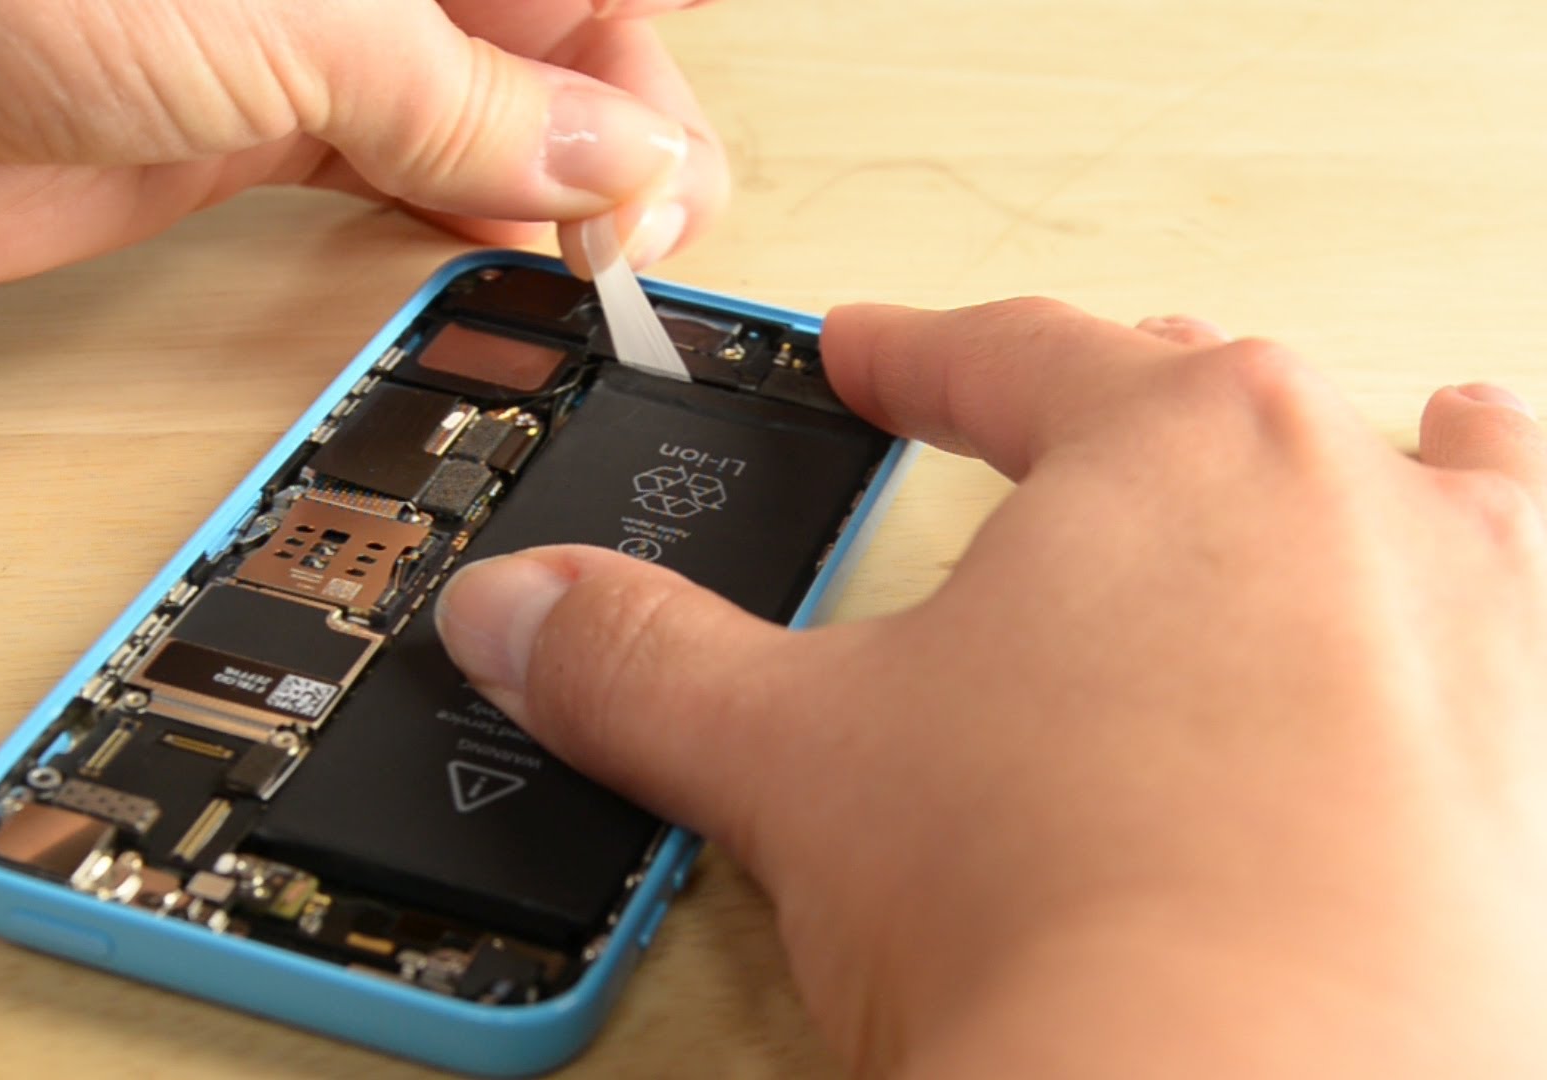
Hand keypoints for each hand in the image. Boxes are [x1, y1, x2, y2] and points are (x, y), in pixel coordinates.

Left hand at [0, 0, 722, 286]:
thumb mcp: (287, 30)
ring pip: (476, 115)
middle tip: (650, 224)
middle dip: (614, 125)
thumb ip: (461, 100)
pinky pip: (398, 178)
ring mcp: (296, 47)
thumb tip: (601, 157)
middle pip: (539, 37)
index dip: (639, 49)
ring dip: (547, 188)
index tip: (675, 144)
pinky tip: (509, 258)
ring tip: (602, 259)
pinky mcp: (243, 136)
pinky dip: (461, 224)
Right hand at [434, 300, 1546, 1076]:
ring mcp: (1461, 628)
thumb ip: (645, 664)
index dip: (914, 357)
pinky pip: (1525, 623)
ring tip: (1399, 424)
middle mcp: (1340, 502)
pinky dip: (1493, 592)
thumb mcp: (798, 762)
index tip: (871, 357)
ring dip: (1381, 455)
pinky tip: (1476, 619)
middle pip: (1209, 399)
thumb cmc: (1061, 904)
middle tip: (1047, 404)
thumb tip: (522, 615)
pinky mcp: (1522, 765)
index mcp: (1165, 448)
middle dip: (1112, 396)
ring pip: (1427, 479)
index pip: (1008, 356)